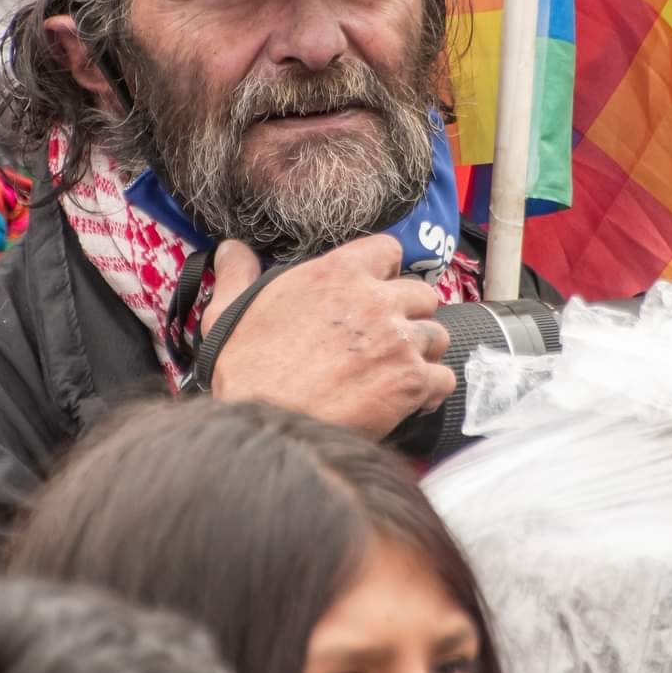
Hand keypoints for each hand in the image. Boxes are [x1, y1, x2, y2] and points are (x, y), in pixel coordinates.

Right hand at [203, 237, 453, 436]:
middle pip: (421, 294)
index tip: (379, 289)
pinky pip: (444, 378)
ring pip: (437, 335)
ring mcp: (399, 340)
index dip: (387, 270)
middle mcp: (375, 300)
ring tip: (399, 370)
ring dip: (422, 352)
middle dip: (410, 314)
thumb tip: (231, 249)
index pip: (388, 250)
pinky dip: (432, 390)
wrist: (267, 423)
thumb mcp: (227, 311)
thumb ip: (236, 273)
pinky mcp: (412, 381)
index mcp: (338, 273)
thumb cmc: (246, 371)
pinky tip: (411, 400)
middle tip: (389, 337)